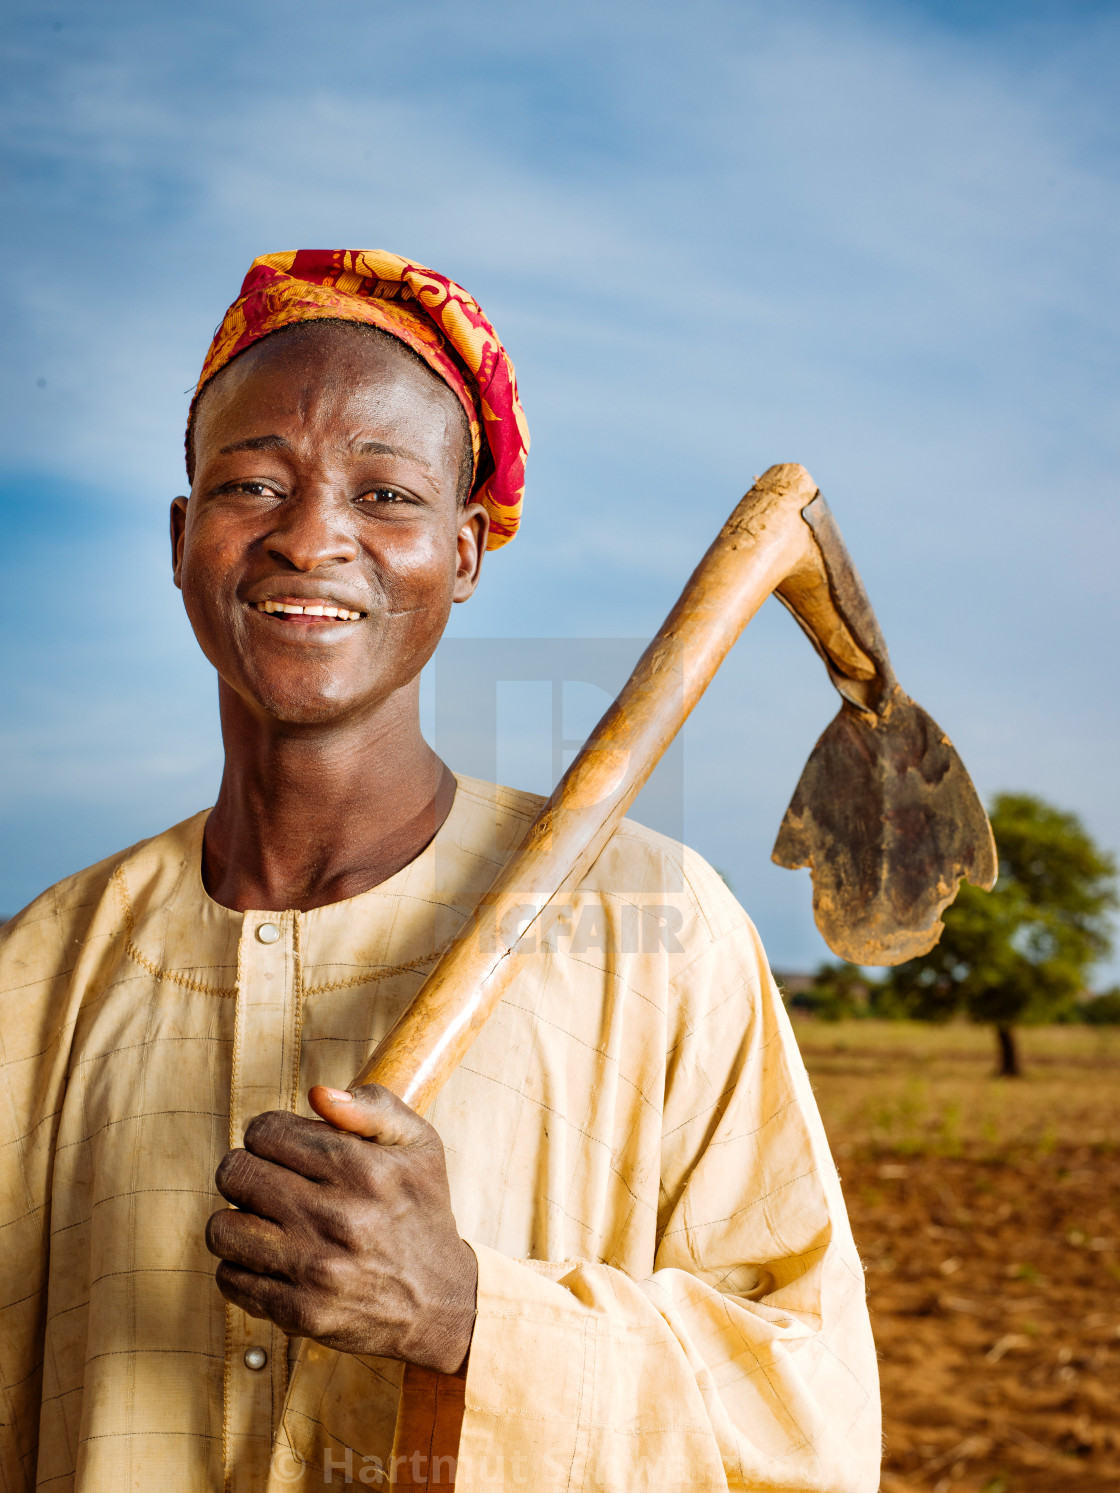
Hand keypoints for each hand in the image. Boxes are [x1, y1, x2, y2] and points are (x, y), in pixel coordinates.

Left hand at [205, 1084, 477, 1373]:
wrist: (440, 1301)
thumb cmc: (422, 1212)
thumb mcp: (419, 1145)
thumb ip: (373, 1107)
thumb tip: (317, 1094)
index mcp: (361, 1169)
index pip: (266, 1132)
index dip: (265, 1133)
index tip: (279, 1147)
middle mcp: (335, 1217)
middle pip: (236, 1174)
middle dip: (244, 1169)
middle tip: (264, 1180)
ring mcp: (314, 1269)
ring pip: (222, 1229)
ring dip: (236, 1218)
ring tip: (262, 1219)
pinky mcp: (298, 1312)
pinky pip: (230, 1279)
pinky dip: (240, 1265)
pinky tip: (269, 1257)